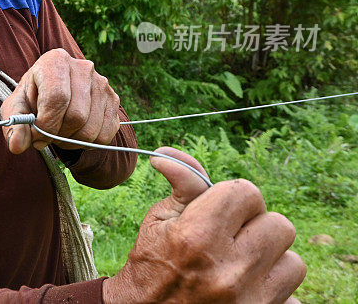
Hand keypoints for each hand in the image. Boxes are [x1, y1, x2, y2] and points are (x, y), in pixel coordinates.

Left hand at [0, 48, 119, 153]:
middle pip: (76, 116)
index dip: (45, 124)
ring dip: (71, 141)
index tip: (36, 135)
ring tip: (59, 134)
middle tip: (46, 136)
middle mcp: (83, 68)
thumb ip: (14, 126)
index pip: (57, 97)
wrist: (53, 94)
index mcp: (56, 60)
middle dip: (58, 135)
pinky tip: (74, 134)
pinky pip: (105, 135)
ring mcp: (102, 84)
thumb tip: (16, 146)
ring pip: (90, 129)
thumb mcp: (17, 108)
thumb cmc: (33, 99)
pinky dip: (87, 144)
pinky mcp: (113, 100)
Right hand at [103, 147, 306, 303]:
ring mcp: (248, 300)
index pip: (246, 192)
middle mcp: (228, 269)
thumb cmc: (151, 265)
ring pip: (293, 261)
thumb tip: (169, 155)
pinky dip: (274, 291)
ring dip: (271, 260)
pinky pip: (293, 297)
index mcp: (198, 237)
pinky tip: (246, 289)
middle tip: (232, 237)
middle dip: (257, 226)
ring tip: (242, 264)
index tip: (221, 209)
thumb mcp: (158, 222)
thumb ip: (181, 186)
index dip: (234, 196)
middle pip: (278, 225)